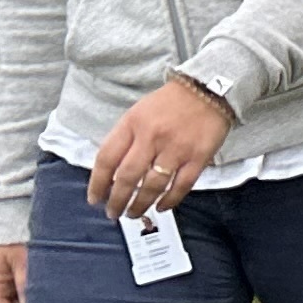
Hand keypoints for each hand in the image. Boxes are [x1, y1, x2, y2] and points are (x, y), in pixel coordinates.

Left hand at [87, 78, 228, 218]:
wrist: (208, 88)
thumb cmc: (170, 103)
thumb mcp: (139, 112)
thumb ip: (126, 139)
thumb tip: (113, 173)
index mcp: (133, 123)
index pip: (107, 158)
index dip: (98, 183)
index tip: (95, 198)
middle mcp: (151, 137)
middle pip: (127, 177)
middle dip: (117, 200)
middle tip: (113, 213)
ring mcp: (176, 149)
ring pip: (152, 186)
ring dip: (140, 205)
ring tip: (133, 213)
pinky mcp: (198, 157)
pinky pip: (181, 186)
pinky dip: (169, 201)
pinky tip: (161, 207)